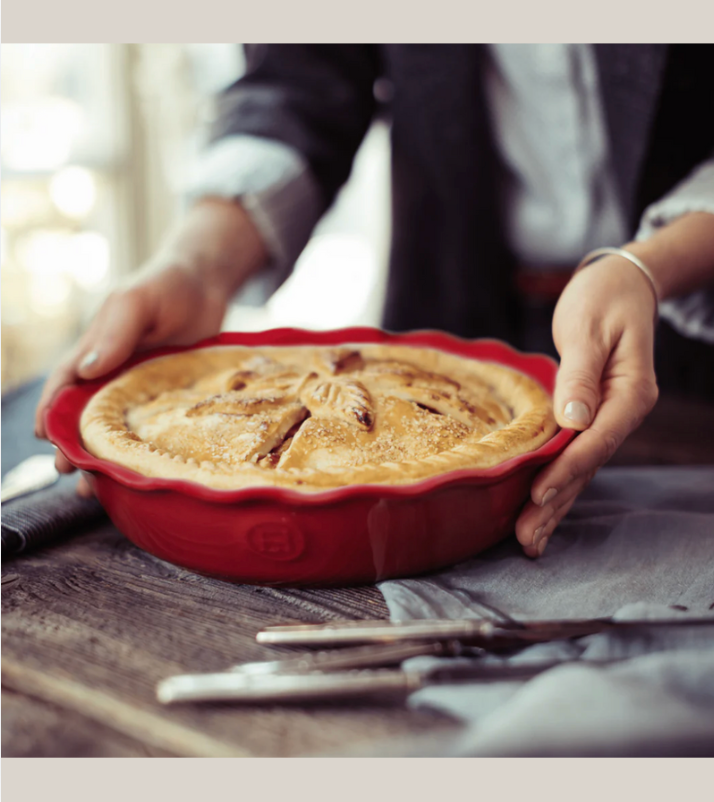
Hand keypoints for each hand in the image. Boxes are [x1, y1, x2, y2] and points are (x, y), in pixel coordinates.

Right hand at [35, 198, 267, 493]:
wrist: (210, 285)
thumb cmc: (167, 285)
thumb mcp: (137, 302)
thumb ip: (115, 332)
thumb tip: (86, 370)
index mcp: (96, 350)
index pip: (65, 384)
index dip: (52, 411)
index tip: (45, 438)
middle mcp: (114, 373)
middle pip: (86, 415)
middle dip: (74, 444)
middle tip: (68, 471)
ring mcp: (142, 388)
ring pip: (117, 429)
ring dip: (105, 456)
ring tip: (96, 487)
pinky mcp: (169, 398)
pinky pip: (152, 428)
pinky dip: (144, 450)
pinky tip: (141, 475)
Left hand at [515, 255, 658, 556]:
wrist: (622, 286)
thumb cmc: (603, 299)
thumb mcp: (591, 329)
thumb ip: (582, 375)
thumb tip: (573, 420)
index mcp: (629, 393)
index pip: (595, 440)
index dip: (565, 469)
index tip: (537, 494)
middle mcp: (622, 413)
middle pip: (587, 466)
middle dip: (555, 504)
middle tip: (526, 540)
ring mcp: (609, 419)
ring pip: (580, 469)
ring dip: (555, 505)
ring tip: (529, 541)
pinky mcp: (592, 418)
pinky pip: (574, 457)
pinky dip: (557, 483)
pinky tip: (541, 508)